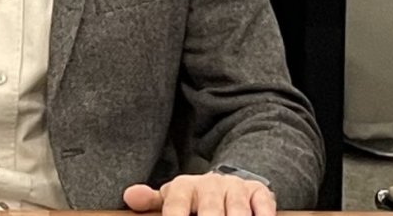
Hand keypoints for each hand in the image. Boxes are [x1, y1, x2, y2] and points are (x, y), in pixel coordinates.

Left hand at [124, 173, 274, 215]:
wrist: (226, 181)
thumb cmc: (193, 198)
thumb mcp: (171, 196)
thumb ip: (150, 200)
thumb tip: (129, 196)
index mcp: (184, 187)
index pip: (176, 206)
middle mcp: (210, 185)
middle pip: (211, 212)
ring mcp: (235, 188)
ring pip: (238, 211)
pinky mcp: (259, 192)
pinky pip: (264, 205)